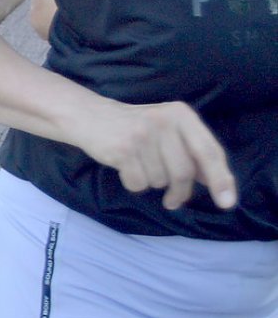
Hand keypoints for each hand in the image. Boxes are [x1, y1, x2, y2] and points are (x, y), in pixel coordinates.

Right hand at [78, 98, 236, 210]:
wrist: (89, 116)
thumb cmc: (136, 127)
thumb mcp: (169, 131)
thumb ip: (194, 153)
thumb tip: (220, 185)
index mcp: (181, 114)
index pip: (208, 151)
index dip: (220, 179)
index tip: (227, 203)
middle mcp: (163, 120)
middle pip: (184, 172)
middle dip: (180, 192)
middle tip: (173, 200)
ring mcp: (142, 134)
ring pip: (161, 181)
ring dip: (153, 183)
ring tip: (141, 167)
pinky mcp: (122, 148)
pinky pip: (139, 184)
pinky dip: (134, 184)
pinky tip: (126, 168)